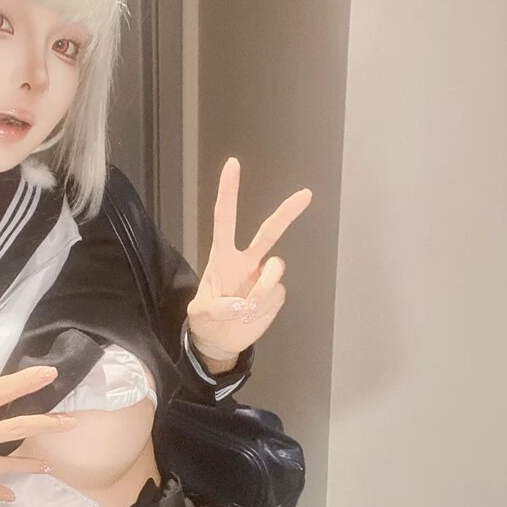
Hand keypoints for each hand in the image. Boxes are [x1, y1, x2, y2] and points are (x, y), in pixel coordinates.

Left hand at [187, 157, 311, 360]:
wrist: (220, 342)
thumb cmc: (206, 321)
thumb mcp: (200, 315)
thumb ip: (217, 308)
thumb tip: (241, 304)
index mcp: (223, 257)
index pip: (225, 218)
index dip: (229, 192)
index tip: (233, 164)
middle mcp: (246, 262)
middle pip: (268, 232)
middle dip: (287, 213)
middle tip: (306, 194)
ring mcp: (262, 278)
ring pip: (276, 269)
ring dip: (263, 287)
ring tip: (246, 308)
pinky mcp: (274, 295)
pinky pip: (277, 294)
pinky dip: (265, 307)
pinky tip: (252, 315)